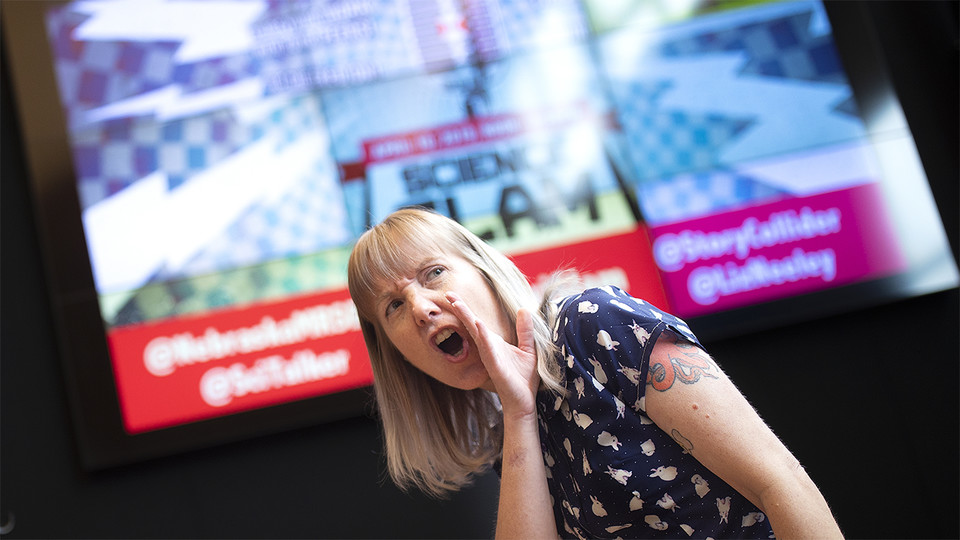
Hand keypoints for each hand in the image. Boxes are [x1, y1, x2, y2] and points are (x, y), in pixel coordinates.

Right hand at [446, 291, 539, 418]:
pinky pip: (488, 349)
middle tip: (448, 293)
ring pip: (476, 334)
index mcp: (493, 342)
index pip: (476, 321)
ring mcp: (490, 356)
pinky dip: (483, 337)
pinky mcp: (495, 366)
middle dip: (460, 309)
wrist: (524, 401)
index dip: (466, 308)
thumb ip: (525, 330)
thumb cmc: (524, 378)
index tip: (453, 295)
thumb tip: (524, 309)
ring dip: (468, 318)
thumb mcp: (528, 348)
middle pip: (471, 324)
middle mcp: (488, 347)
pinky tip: (478, 325)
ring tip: (458, 303)